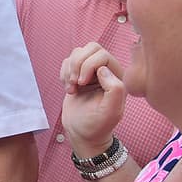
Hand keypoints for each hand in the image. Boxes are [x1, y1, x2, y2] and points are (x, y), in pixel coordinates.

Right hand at [59, 42, 127, 158]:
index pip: (102, 54)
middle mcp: (106, 70)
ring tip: (71, 87)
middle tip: (76, 83)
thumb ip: (114, 89)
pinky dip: (63, 73)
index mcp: (118, 76)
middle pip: (91, 47)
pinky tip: (68, 88)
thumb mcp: (111, 111)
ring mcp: (91, 71)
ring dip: (69, 69)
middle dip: (78, 63)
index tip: (83, 83)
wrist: (81, 133)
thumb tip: (102, 70)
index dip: (89, 65)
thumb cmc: (97, 124)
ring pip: (78, 52)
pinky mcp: (78, 74)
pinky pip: (67, 61)